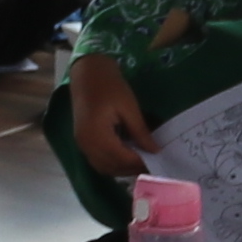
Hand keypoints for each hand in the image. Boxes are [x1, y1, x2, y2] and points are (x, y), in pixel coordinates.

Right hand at [67, 51, 156, 178]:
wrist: (87, 72)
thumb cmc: (109, 85)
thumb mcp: (129, 107)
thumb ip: (140, 132)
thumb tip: (155, 151)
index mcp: (97, 135)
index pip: (122, 159)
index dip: (141, 163)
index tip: (159, 162)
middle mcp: (86, 145)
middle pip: (112, 167)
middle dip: (133, 168)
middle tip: (153, 163)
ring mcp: (82, 144)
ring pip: (104, 167)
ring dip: (122, 168)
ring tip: (141, 160)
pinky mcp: (82, 141)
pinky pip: (98, 161)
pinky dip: (112, 163)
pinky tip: (126, 155)